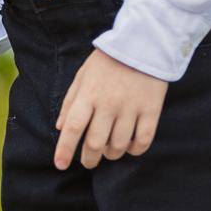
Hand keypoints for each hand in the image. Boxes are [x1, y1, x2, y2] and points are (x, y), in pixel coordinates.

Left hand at [54, 48, 167, 168]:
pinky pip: (142, 141)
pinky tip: (129, 148)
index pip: (73, 127)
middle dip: (89, 158)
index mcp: (88, 94)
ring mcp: (131, 108)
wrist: (142, 45)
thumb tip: (60, 127)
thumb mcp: (82, 75)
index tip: (60, 165)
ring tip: (108, 151)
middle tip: (88, 162)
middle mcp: (108, 104)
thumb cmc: (107, 61)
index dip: (65, 149)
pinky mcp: (151, 111)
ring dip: (111, 154)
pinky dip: (134, 150)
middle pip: (95, 142)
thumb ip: (70, 101)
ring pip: (118, 146)